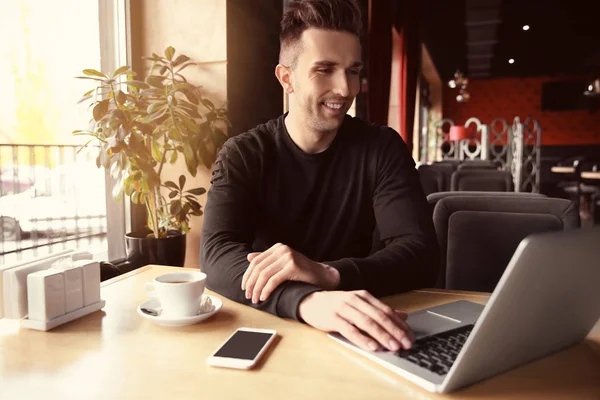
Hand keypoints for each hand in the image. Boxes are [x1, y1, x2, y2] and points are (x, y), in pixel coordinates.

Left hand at [241, 243, 339, 303]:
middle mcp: (282, 249)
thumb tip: (249, 257)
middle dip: (251, 284)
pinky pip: (274, 280)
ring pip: (264, 275)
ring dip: (257, 289)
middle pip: (258, 268)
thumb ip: (267, 260)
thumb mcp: (283, 263)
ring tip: (255, 299)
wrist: (322, 275)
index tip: (244, 287)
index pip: (256, 261)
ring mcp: (288, 257)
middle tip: (249, 296)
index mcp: (278, 247)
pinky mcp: (293, 267)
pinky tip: (264, 297)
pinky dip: (266, 290)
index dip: (248, 275)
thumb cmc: (302, 271)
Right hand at [298, 290, 414, 351]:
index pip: (386, 310)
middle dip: (395, 331)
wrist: (310, 301)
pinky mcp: (333, 319)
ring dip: (382, 336)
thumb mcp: (359, 304)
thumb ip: (379, 310)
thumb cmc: (336, 305)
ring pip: (367, 323)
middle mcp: (355, 300)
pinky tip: (372, 346)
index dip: (399, 324)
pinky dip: (363, 339)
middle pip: (379, 317)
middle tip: (406, 343)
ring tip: (393, 346)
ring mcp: (343, 309)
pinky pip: (350, 330)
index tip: (410, 336)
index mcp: (363, 296)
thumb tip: (403, 316)